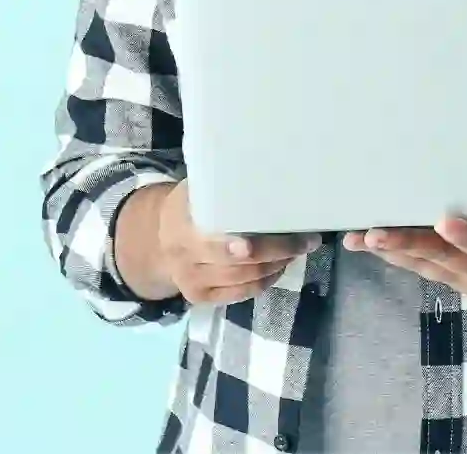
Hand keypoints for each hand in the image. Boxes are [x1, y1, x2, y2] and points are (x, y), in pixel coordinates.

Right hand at [155, 181, 322, 305]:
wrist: (160, 239)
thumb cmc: (189, 205)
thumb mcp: (196, 190)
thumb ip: (220, 188)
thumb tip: (268, 169)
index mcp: (181, 225)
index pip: (213, 240)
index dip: (239, 244)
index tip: (262, 240)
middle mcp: (185, 258)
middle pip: (238, 263)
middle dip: (277, 251)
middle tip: (306, 239)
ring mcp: (192, 283)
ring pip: (243, 279)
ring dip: (276, 264)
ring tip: (298, 248)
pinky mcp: (202, 298)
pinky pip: (241, 293)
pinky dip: (265, 280)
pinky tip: (280, 265)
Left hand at [343, 216, 466, 333]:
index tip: (447, 220)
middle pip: (446, 259)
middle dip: (410, 245)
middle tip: (376, 231)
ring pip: (428, 265)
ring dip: (392, 251)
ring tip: (357, 237)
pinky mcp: (463, 277)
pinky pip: (424, 267)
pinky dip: (394, 255)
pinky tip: (365, 242)